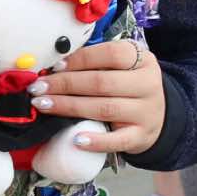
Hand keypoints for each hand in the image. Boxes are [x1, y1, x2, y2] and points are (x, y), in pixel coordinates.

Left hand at [27, 39, 164, 154]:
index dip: (79, 59)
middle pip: (102, 82)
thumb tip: (53, 66)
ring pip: (104, 108)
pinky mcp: (141, 136)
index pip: (110, 54)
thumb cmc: (128, 86)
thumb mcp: (121, 67)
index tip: (54, 67)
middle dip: (65, 84)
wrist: (159, 115)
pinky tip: (76, 139)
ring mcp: (146, 112)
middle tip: (38, 88)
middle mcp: (147, 84)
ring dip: (69, 107)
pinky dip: (97, 141)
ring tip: (44, 105)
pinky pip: (118, 141)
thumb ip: (95, 63)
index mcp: (142, 60)